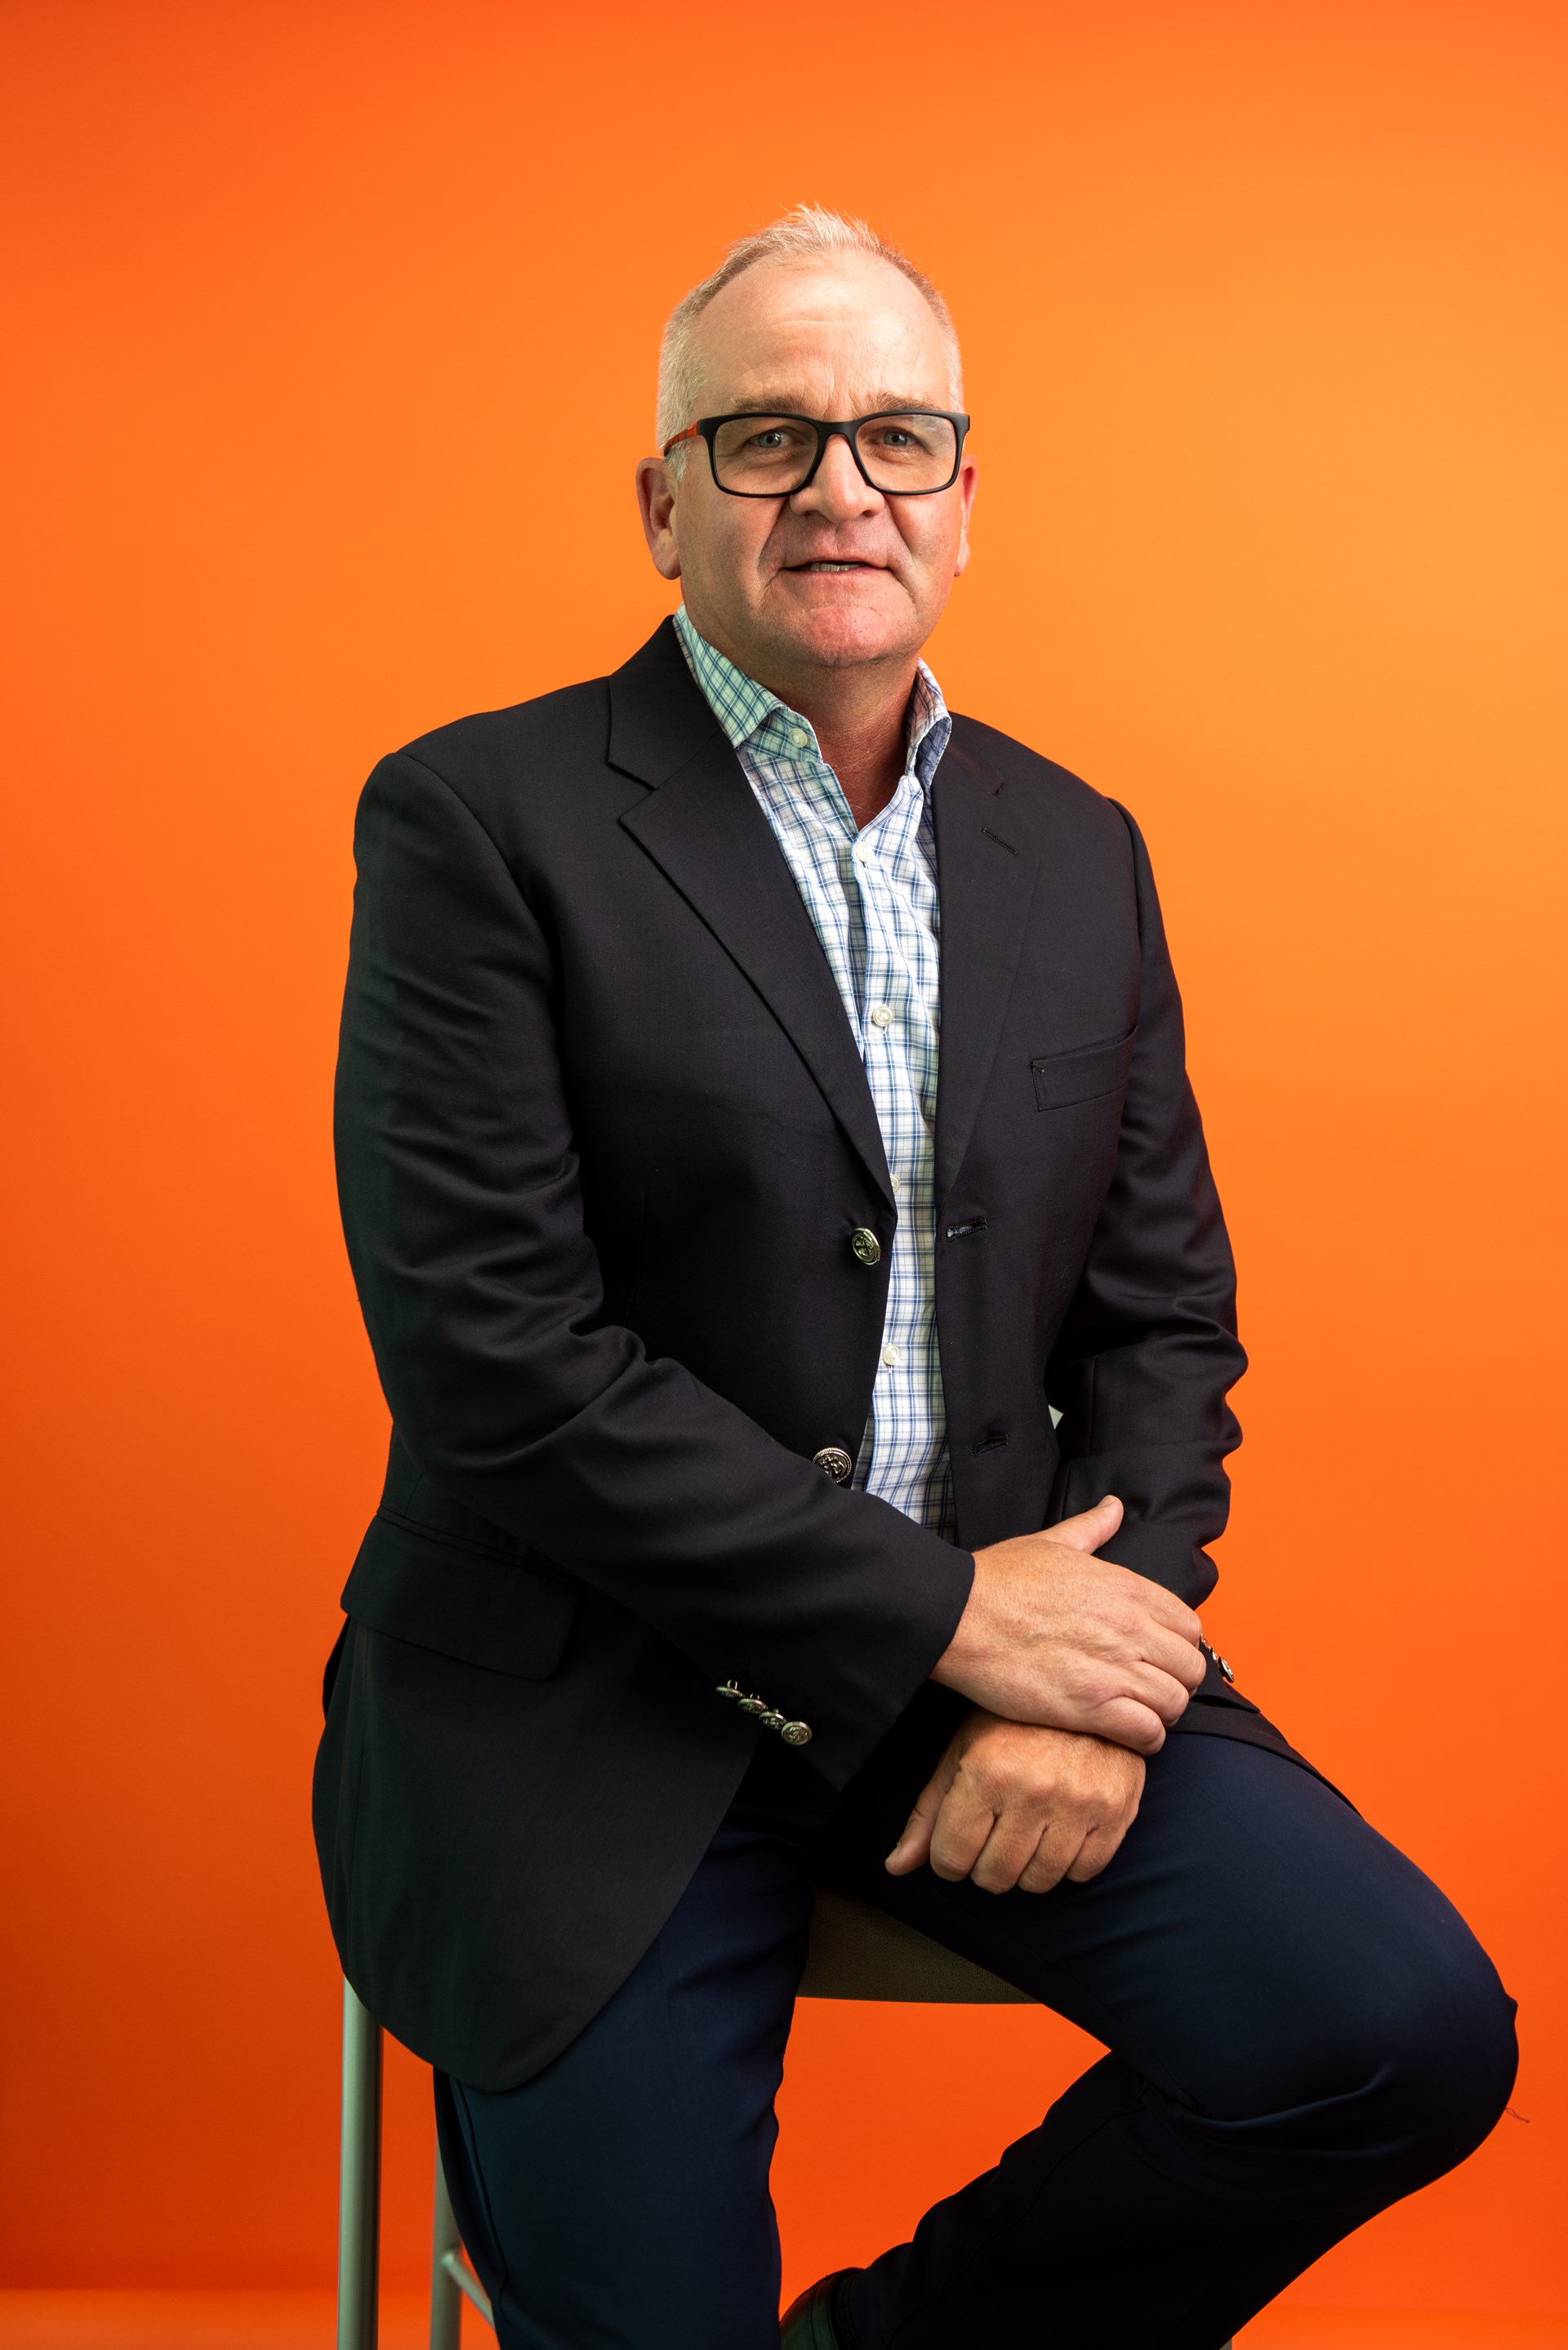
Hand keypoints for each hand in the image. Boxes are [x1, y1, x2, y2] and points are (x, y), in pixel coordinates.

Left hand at [885, 1711, 1145, 1894]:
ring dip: (1026, 1869)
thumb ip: (928, 1814)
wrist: (1086, 1688)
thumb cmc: (1012, 1724)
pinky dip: (1068, 1864)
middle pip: (994, 1877)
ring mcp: (1081, 1802)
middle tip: (992, 1836)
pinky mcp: (1118, 1810)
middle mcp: (1035, 1790)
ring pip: (1040, 1882)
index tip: (958, 1842)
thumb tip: (895, 1868)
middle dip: (985, 1867)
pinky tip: (1059, 1833)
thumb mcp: (962, 1754)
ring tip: (1024, 1834)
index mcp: (987, 1772)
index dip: (948, 1858)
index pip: (951, 1860)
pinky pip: (1084, 1871)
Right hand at [932, 1496, 1203, 1753]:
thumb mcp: (1050, 1542)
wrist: (958, 1616)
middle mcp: (1130, 1628)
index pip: (1190, 1626)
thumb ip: (1091, 1529)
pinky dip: (1145, 1740)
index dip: (1179, 1645)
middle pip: (1190, 1668)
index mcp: (1126, 1588)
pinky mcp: (1090, 1707)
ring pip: (1175, 1703)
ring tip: (1139, 1714)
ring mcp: (1113, 1669)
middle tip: (1150, 1689)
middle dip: (1176, 1682)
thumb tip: (1114, 1507)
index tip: (1158, 1655)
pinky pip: (1147, 1733)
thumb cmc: (998, 1579)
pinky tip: (1127, 1735)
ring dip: (1162, 1713)